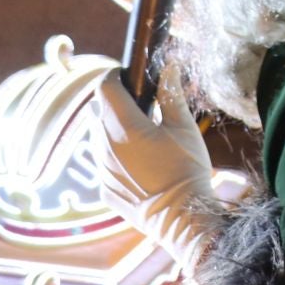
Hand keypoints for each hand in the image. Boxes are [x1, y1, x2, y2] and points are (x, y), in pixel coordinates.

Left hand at [94, 72, 219, 275]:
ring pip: (97, 137)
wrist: (182, 217)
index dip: (116, 77)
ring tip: (142, 136)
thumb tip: (170, 66)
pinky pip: (102, 162)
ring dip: (113, 129)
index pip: (104, 87)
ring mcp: (101, 170)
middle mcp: (105, 146)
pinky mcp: (103, 189)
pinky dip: (115, 155)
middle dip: (115, 102)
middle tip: (141, 106)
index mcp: (124, 126)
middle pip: (97, 110)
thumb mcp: (184, 127)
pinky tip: (141, 164)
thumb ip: (171, 94)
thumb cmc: (186, 169)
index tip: (131, 78)